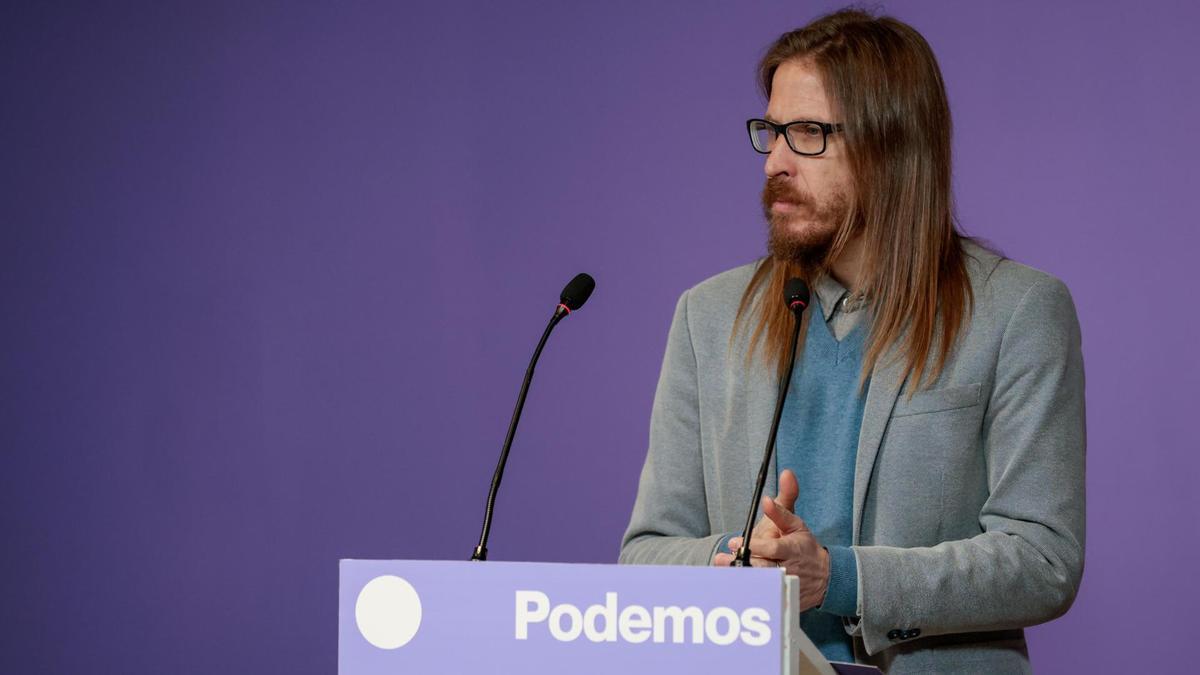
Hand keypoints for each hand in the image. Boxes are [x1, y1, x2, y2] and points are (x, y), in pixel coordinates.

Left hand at [711, 469, 830, 611]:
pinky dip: (746, 592)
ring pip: (760, 585)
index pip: (772, 549)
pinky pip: (762, 596)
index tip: (735, 542)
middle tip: (723, 558)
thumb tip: (786, 474)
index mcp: (791, 549)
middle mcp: (787, 569)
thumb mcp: (795, 522)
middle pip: (764, 569)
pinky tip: (729, 585)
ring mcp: (784, 586)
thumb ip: (785, 502)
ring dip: (740, 578)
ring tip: (723, 568)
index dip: (754, 547)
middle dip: (743, 564)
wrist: (824, 577)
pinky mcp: (781, 598)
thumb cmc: (804, 546)